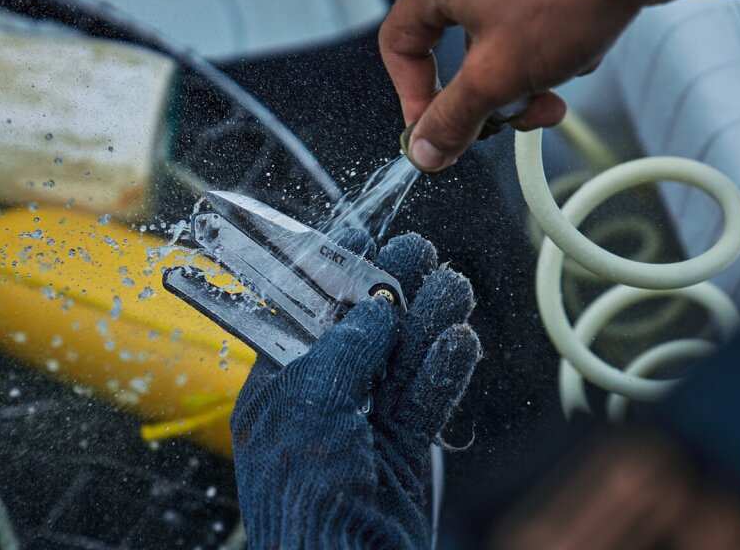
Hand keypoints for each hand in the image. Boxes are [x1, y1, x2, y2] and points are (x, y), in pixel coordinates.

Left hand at [230, 233, 482, 548]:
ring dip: (428, 322)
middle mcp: (322, 400)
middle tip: (419, 253)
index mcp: (280, 387)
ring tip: (453, 287)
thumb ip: (342, 353)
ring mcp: (366, 425)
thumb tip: (372, 312)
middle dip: (391, 292)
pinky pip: (427, 399)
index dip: (332, 278)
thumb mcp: (310, 410)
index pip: (306, 316)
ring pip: (402, 361)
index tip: (359, 241)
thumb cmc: (304, 499)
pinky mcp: (404, 450)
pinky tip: (459, 339)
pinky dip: (445, 369)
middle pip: (363, 332)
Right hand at [379, 0, 643, 170]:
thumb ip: (454, 119)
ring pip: (501, 44)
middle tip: (518, 113)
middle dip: (492, 94)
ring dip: (528, 75)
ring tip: (561, 76)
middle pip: (457, 52)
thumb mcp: (498, 75)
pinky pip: (534, 25)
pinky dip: (554, 47)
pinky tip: (582, 46)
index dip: (414, 95)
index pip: (399, 45)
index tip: (439, 129)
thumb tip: (426, 152)